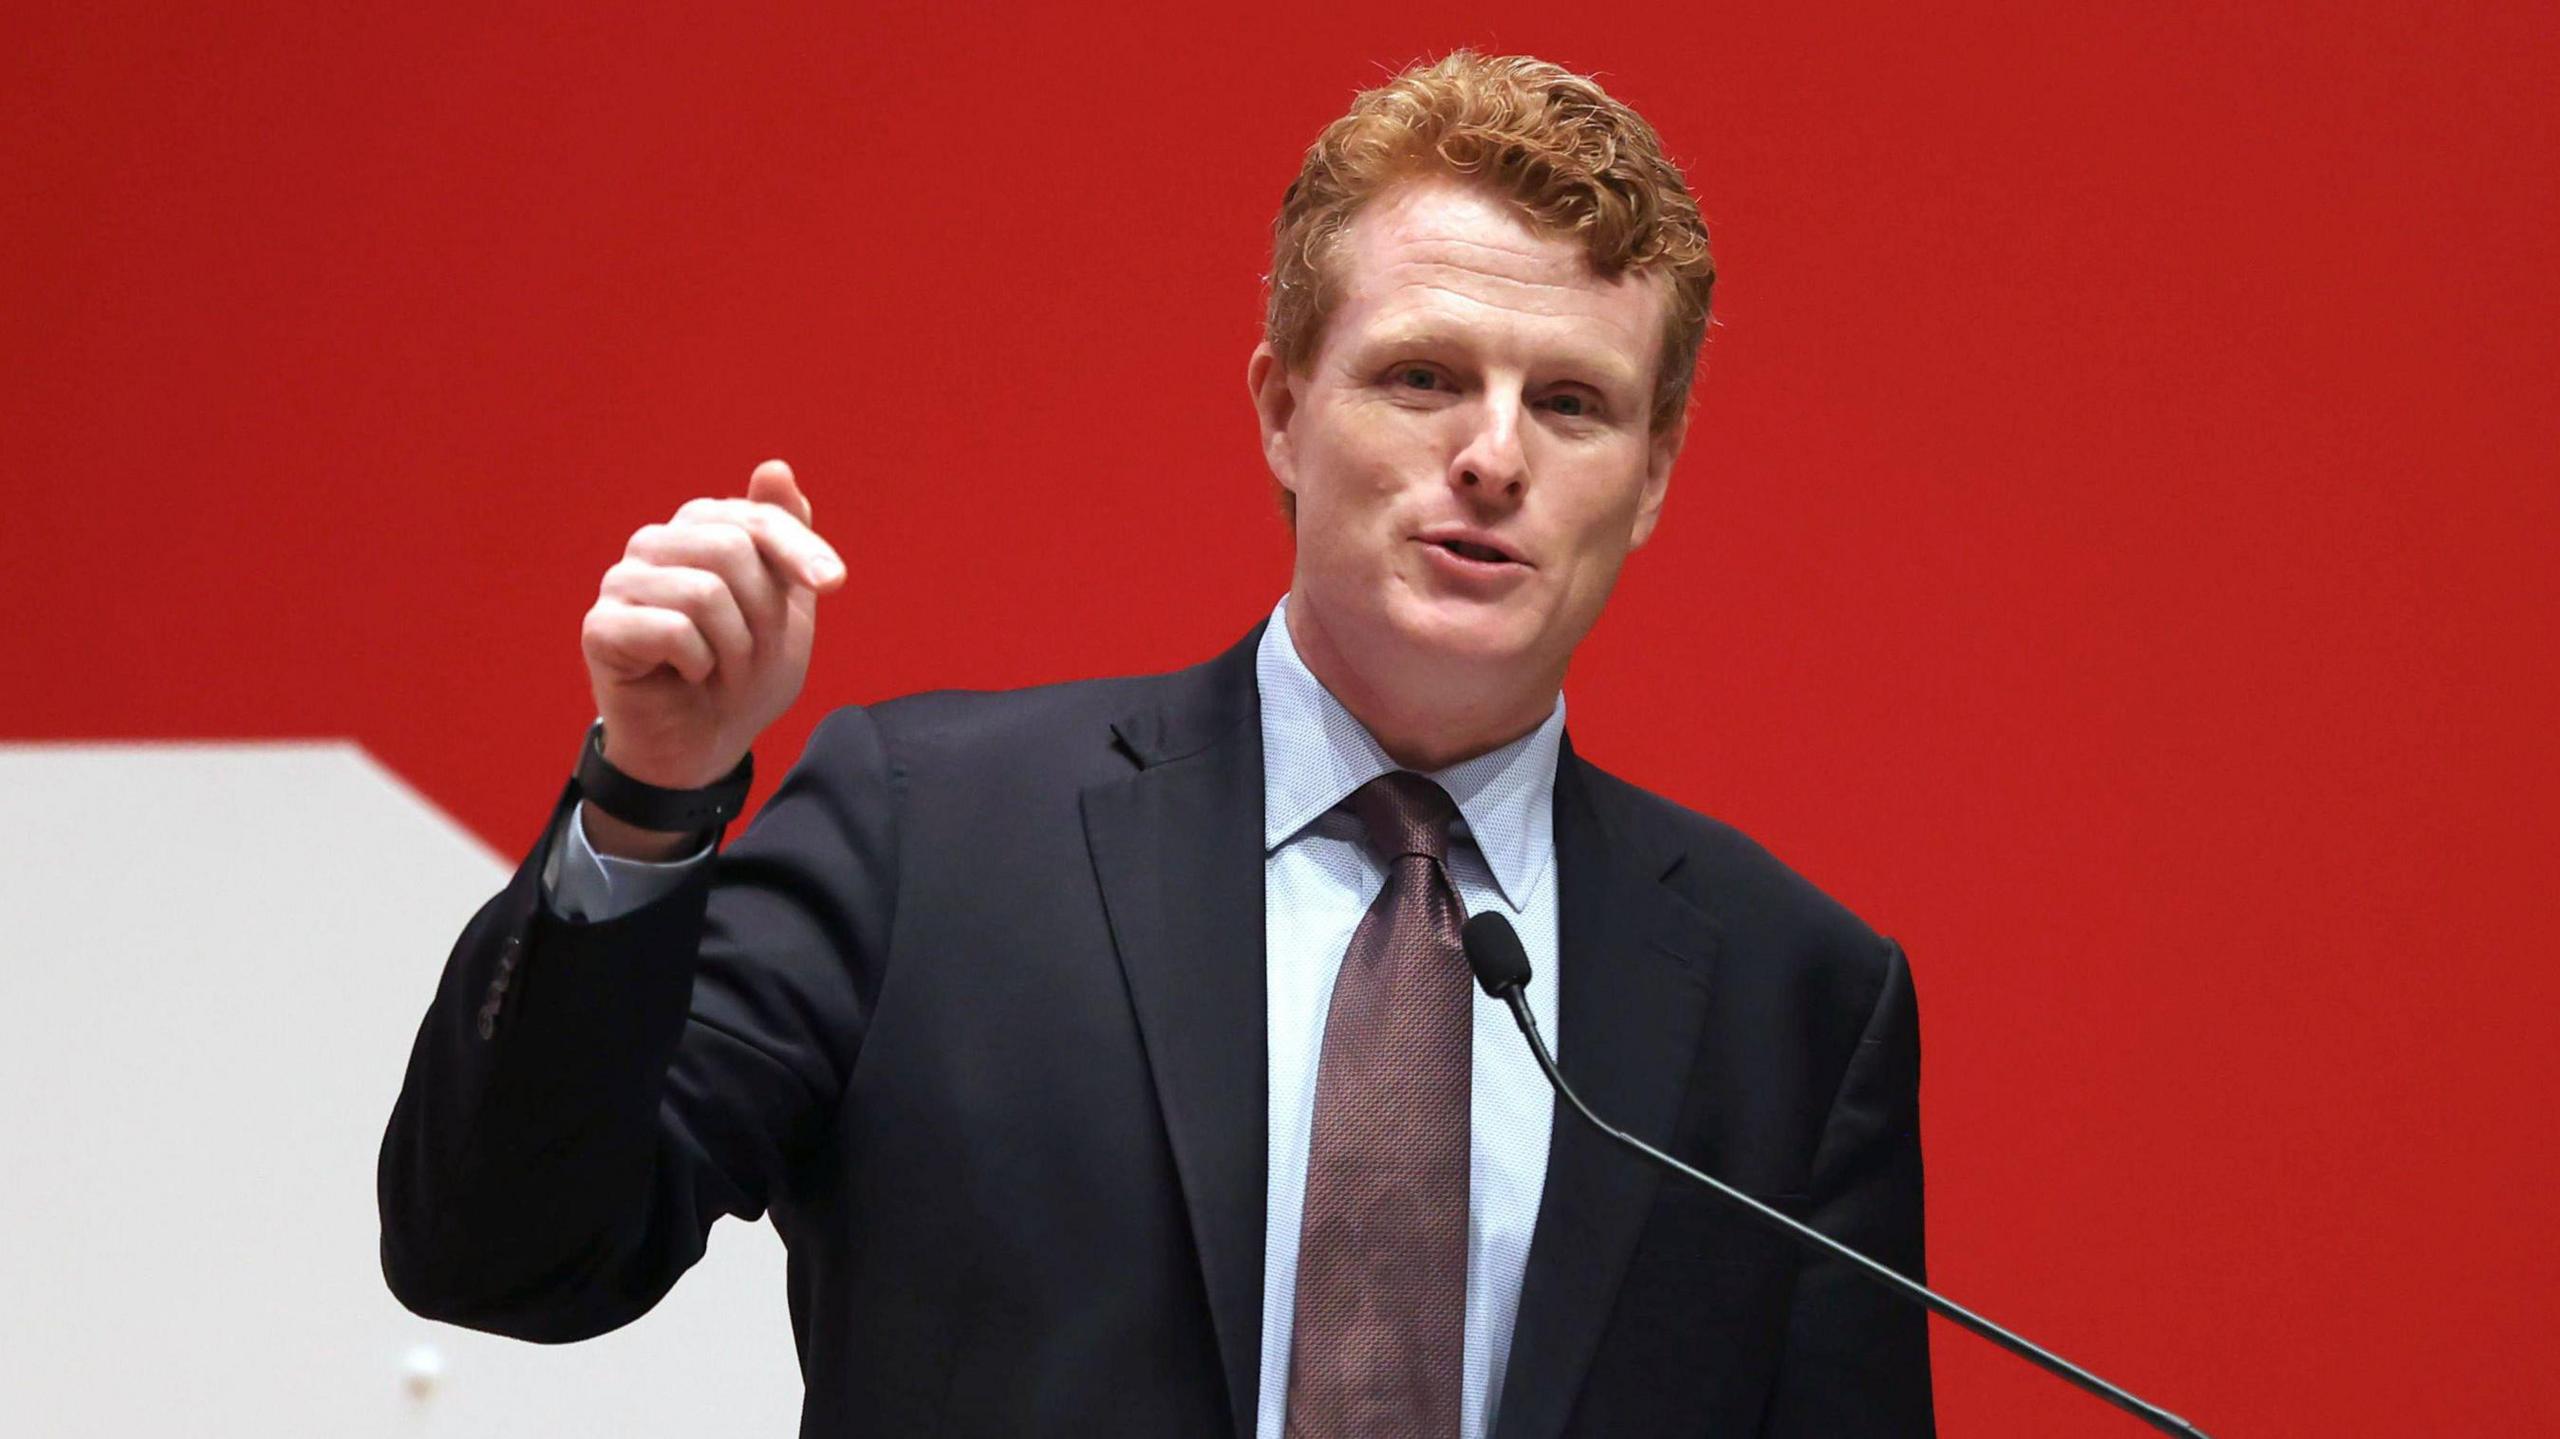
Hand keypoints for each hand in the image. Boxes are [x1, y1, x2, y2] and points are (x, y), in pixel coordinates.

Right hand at [579, 459, 843, 848]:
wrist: (706, 745)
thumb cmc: (745, 674)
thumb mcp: (786, 605)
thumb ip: (784, 537)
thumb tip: (775, 467)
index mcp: (700, 529)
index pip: (758, 518)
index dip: (800, 550)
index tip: (835, 583)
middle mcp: (655, 544)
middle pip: (732, 550)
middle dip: (763, 616)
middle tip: (751, 656)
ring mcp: (621, 582)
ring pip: (704, 592)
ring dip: (733, 648)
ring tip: (719, 671)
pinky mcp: (601, 627)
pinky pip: (672, 630)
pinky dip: (697, 664)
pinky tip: (685, 676)